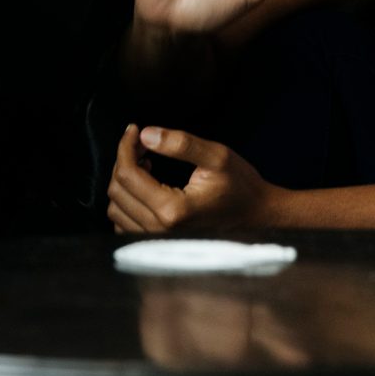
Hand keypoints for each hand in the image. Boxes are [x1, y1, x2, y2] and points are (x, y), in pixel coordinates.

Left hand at [107, 124, 275, 234]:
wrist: (258, 217)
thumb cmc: (241, 187)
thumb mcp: (216, 156)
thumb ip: (180, 143)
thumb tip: (145, 134)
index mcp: (172, 210)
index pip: (128, 174)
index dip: (125, 146)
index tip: (134, 130)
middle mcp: (160, 231)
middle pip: (117, 191)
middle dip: (124, 160)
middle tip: (141, 144)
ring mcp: (157, 242)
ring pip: (115, 208)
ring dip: (124, 181)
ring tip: (146, 164)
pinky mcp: (157, 245)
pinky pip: (124, 223)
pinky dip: (127, 201)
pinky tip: (147, 186)